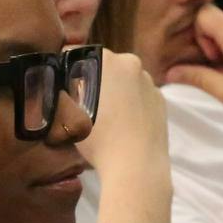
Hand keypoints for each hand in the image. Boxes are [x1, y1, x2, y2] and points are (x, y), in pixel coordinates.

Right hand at [73, 50, 167, 182]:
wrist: (136, 166)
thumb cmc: (98, 138)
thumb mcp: (67, 114)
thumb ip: (62, 93)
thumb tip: (60, 86)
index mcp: (107, 59)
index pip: (79, 56)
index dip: (68, 72)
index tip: (64, 90)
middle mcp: (131, 63)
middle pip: (105, 67)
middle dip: (94, 81)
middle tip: (83, 107)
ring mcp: (150, 82)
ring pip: (124, 82)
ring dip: (115, 93)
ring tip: (107, 120)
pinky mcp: (162, 101)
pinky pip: (140, 97)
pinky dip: (131, 106)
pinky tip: (124, 126)